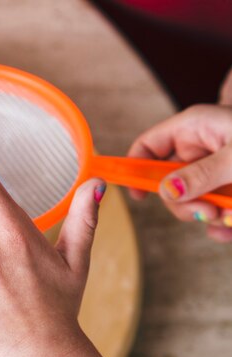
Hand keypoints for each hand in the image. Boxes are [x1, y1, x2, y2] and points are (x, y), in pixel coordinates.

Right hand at [127, 104, 231, 241]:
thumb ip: (201, 174)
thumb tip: (166, 190)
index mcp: (195, 128)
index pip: (148, 145)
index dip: (135, 167)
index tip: (136, 196)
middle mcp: (202, 149)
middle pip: (166, 180)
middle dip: (182, 201)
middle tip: (205, 211)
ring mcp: (216, 171)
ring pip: (191, 200)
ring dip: (206, 214)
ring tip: (228, 217)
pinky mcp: (230, 190)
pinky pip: (214, 211)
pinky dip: (222, 224)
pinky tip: (230, 228)